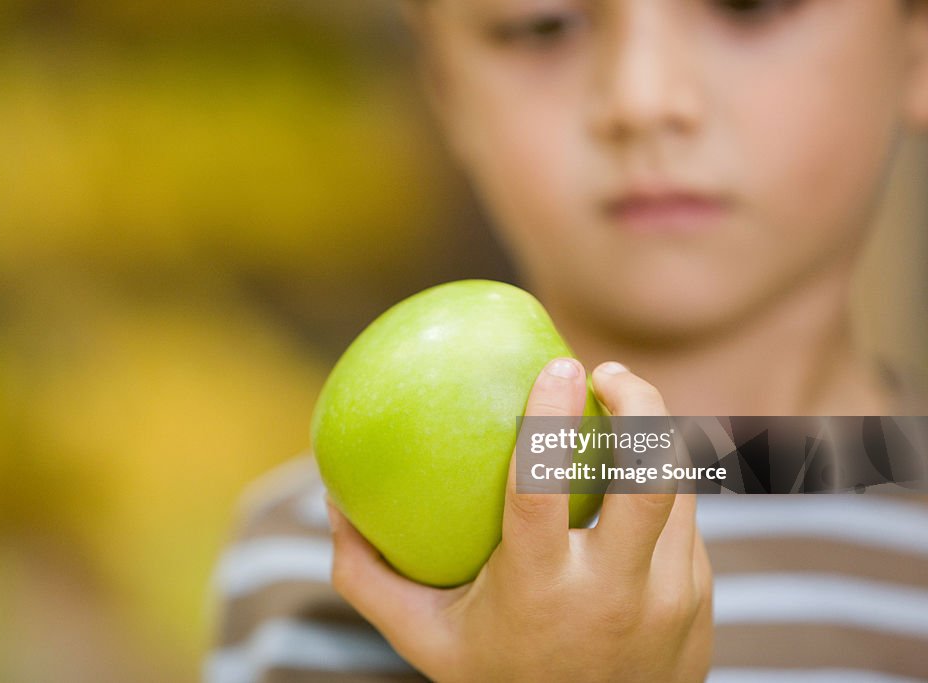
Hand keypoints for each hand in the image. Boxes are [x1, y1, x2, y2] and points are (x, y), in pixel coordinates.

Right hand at [326, 359, 712, 681]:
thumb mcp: (425, 640)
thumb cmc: (498, 680)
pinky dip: (658, 492)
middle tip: (608, 373)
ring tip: (620, 414)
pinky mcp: (701, 601)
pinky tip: (627, 490)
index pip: (545, 489)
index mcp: (541, 591)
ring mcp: (673, 598)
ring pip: (679, 487)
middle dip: (642, 403)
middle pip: (653, 474)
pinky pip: (685, 523)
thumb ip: (369, 578)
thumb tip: (332, 505)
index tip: (557, 363)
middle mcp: (617, 593)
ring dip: (650, 439)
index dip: (550, 417)